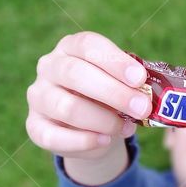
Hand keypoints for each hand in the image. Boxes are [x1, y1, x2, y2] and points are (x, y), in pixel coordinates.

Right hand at [25, 31, 152, 159]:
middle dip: (113, 93)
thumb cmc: (108, 96)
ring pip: (67, 107)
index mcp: (71, 47)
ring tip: (126, 128)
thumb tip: (151, 97)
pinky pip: (53, 136)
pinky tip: (104, 141)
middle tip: (142, 108)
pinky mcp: (34, 125)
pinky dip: (82, 141)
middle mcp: (49, 67)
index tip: (140, 78)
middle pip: (76, 74)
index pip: (88, 45)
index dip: (115, 61)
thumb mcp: (121, 85)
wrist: (88, 127)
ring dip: (102, 120)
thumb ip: (132, 87)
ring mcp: (38, 96)